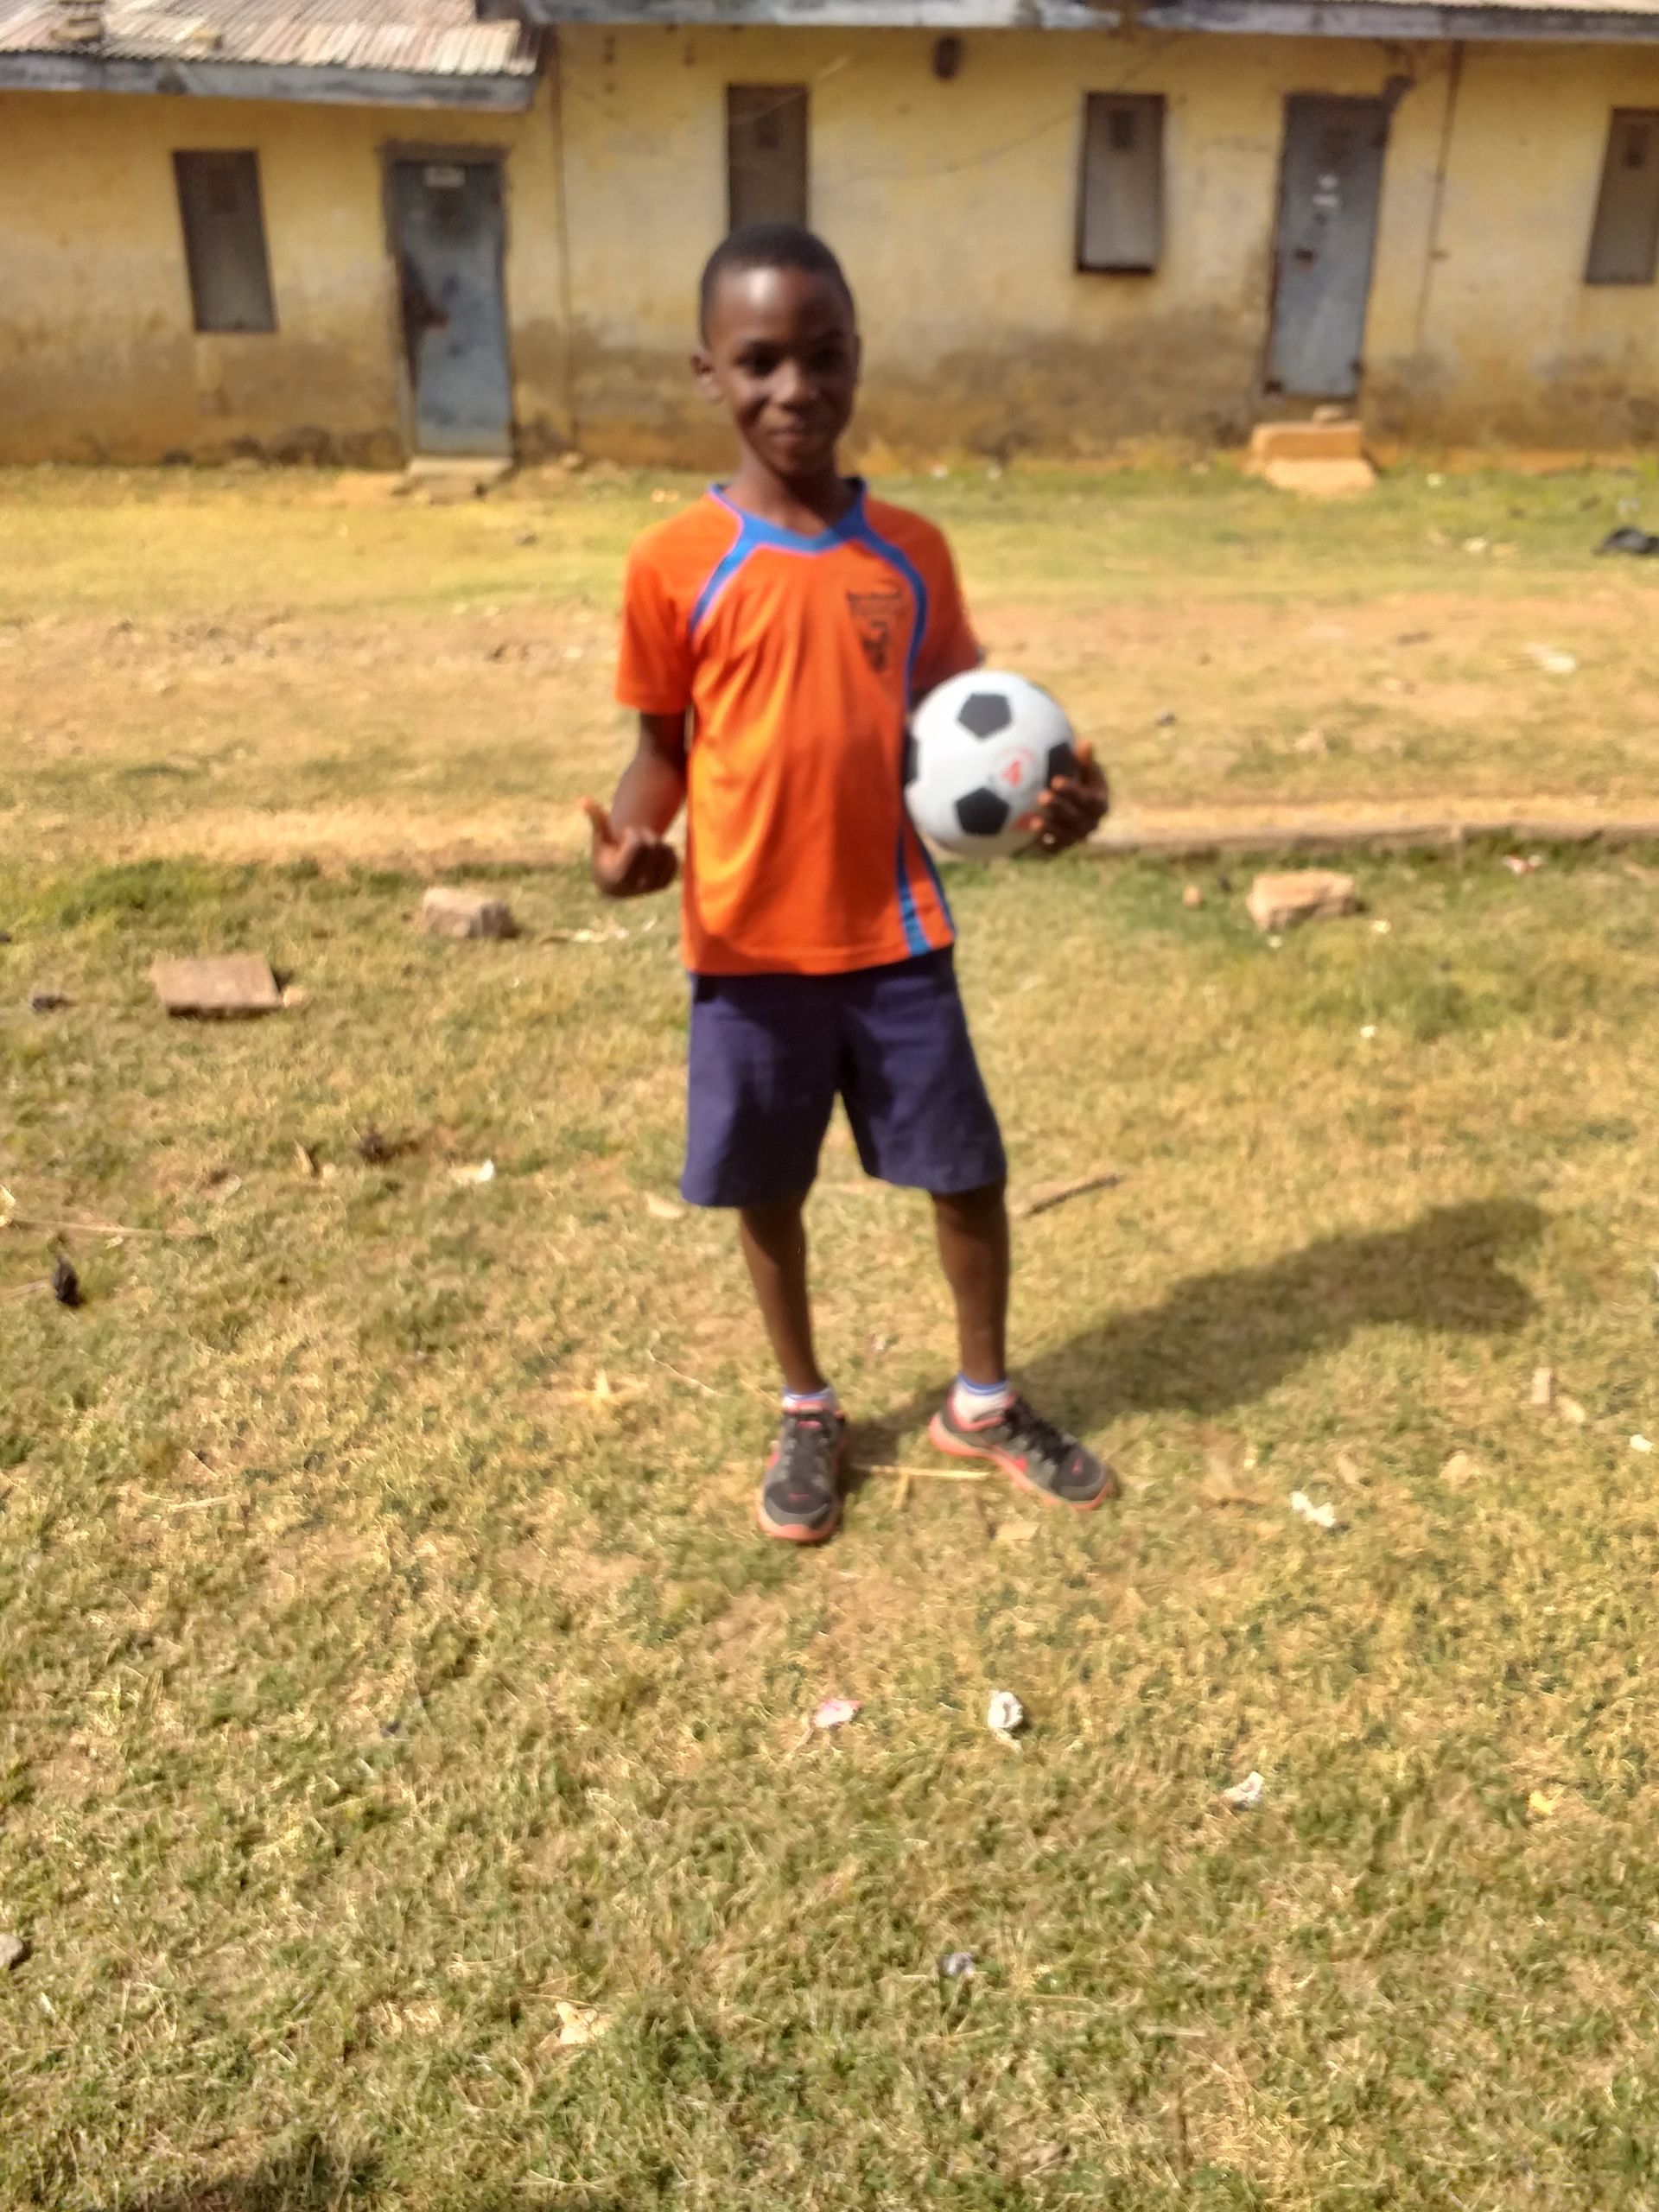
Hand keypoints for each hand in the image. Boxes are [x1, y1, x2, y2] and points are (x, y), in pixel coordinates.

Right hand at [581, 798, 678, 897]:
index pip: (637, 843)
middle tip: (635, 839)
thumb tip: (583, 800)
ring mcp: (651, 887)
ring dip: (656, 841)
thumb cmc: (606, 854)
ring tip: (644, 847)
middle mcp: (636, 885)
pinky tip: (653, 855)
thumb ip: (596, 820)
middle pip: (653, 845)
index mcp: (618, 875)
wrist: (615, 881)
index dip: (632, 833)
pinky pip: (675, 859)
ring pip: (666, 850)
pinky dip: (666, 851)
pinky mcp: (663, 885)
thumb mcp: (600, 839)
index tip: (625, 835)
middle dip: (644, 835)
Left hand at [1032, 739, 1108, 854]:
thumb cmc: (1076, 781)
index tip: (1055, 780)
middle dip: (1059, 808)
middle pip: (1077, 818)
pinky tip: (1029, 835)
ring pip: (1065, 835)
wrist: (1070, 806)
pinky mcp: (1061, 846)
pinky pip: (1053, 849)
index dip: (1073, 791)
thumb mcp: (1082, 770)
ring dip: (1050, 828)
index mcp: (1099, 802)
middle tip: (1041, 796)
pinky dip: (1043, 843)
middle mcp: (1091, 823)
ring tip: (1033, 821)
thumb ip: (1084, 760)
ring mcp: (1076, 836)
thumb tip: (1085, 742)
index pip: (1088, 799)